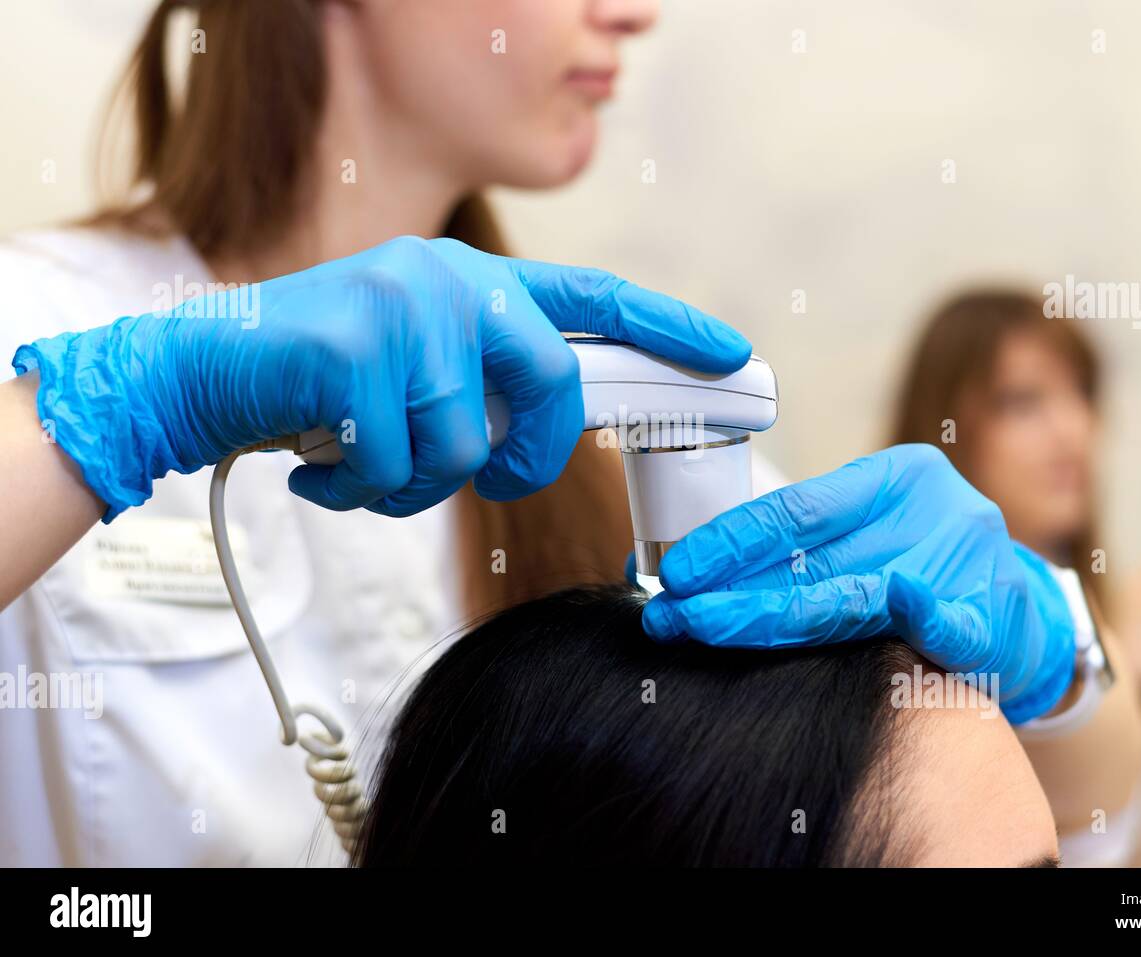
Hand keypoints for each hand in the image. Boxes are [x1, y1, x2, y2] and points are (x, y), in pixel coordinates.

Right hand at [13, 236, 750, 519]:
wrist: (198, 377)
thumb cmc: (319, 390)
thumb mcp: (418, 377)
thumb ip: (487, 389)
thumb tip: (551, 436)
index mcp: (473, 281)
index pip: (594, 297)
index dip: (669, 327)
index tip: (733, 355)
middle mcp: (448, 275)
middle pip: (552, 381)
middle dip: (526, 455)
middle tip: (489, 479)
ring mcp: (403, 300)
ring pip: (467, 442)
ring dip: (414, 486)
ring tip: (363, 469)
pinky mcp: (356, 341)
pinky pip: (402, 458)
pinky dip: (363, 490)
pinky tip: (324, 467)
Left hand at [641, 444, 1076, 722]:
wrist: (1018, 612)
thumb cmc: (921, 566)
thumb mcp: (869, 534)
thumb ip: (795, 549)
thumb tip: (679, 570)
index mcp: (897, 478)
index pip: (800, 508)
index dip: (732, 539)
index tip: (675, 568)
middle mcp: (932, 512)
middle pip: (815, 557)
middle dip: (731, 589)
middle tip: (668, 613)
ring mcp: (966, 564)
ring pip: (856, 596)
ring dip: (771, 619)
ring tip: (702, 628)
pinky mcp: (993, 620)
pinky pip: (952, 624)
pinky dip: (928, 618)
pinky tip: (905, 606)